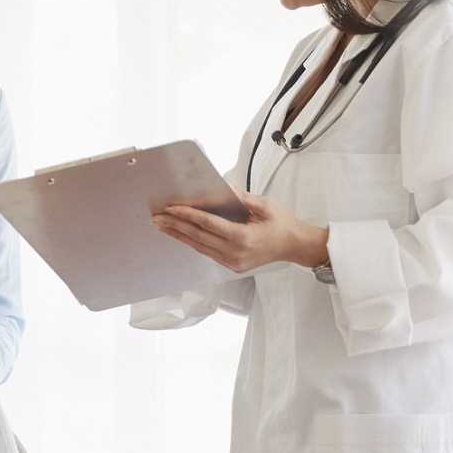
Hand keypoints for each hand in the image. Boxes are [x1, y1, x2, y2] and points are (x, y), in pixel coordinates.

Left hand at [152, 191, 328, 272]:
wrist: (295, 246)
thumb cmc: (282, 225)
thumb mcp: (265, 205)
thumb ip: (241, 197)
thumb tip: (222, 187)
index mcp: (243, 238)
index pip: (208, 224)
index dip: (187, 215)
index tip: (171, 208)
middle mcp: (235, 253)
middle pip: (198, 236)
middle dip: (175, 225)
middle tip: (157, 217)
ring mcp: (232, 262)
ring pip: (199, 247)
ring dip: (179, 235)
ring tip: (163, 226)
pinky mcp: (231, 265)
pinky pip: (207, 252)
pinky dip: (193, 242)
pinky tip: (182, 235)